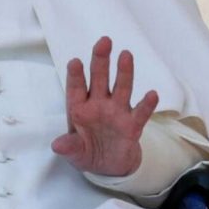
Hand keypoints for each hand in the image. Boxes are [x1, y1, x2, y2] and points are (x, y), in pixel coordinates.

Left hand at [51, 36, 158, 176]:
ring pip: (121, 88)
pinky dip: (146, 104)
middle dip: (101, 61)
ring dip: (124, 73)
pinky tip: (152, 94)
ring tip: (125, 55)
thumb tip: (57, 145)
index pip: (76, 88)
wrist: (110, 167)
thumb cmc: (87, 153)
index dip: (76, 75)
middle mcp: (98, 105)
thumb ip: (69, 148)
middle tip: (104, 41)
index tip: (75, 62)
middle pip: (99, 79)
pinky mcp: (133, 125)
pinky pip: (140, 113)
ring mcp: (117, 112)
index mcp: (79, 108)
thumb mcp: (74, 154)